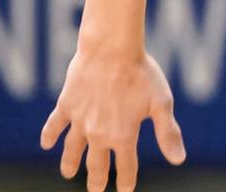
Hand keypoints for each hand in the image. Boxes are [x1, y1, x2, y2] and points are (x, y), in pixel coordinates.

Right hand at [40, 49, 185, 191]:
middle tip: (95, 190)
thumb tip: (179, 161)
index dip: (126, 181)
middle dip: (97, 180)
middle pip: (97, 165)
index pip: (126, 167)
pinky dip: (49, 135)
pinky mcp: (66, 105)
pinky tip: (46, 144)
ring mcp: (80, 120)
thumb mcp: (161, 103)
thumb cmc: (141, 73)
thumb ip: (167, 133)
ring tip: (67, 174)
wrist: (112, 48)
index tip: (125, 191)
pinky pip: (55, 125)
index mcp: (123, 135)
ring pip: (72, 150)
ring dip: (70, 163)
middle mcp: (99, 133)